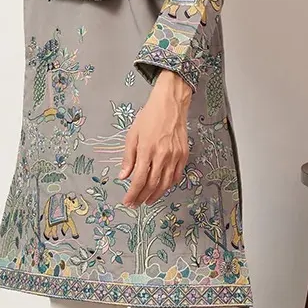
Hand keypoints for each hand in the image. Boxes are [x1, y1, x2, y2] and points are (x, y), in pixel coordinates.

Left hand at [119, 70, 191, 206]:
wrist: (171, 104)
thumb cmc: (150, 116)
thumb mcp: (133, 134)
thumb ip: (128, 157)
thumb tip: (123, 175)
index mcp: (147, 150)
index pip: (139, 179)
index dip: (133, 193)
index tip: (128, 201)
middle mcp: (162, 155)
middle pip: (152, 184)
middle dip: (142, 197)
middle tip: (136, 204)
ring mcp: (175, 156)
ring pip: (166, 183)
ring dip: (156, 195)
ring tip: (148, 200)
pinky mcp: (184, 155)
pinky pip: (176, 175)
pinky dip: (169, 185)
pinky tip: (162, 188)